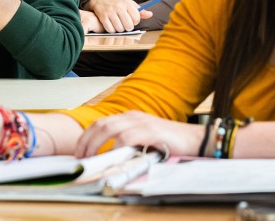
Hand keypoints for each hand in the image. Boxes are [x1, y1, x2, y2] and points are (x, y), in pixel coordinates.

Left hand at [74, 111, 202, 157]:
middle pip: (100, 124)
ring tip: (91, 157)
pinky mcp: (150, 131)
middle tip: (80, 157)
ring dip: (96, 144)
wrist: (194, 139)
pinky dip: (116, 146)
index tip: (79, 151)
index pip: (100, 123)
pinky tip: (112, 155)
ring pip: (109, 128)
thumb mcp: (144, 140)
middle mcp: (133, 116)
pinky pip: (127, 136)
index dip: (86, 136)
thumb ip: (127, 144)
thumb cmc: (170, 142)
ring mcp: (141, 122)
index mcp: (130, 117)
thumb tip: (109, 157)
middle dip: (86, 141)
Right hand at [84, 0, 151, 32]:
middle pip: (128, 25)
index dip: (135, 22)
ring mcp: (110, 12)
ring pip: (120, 28)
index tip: (132, 20)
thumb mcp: (128, 3)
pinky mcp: (103, 17)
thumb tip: (150, 14)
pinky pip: (110, 29)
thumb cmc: (117, 3)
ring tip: (119, 25)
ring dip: (120, 29)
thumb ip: (139, 10)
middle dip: (128, 28)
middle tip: (126, 25)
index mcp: (127, 3)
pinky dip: (112, 30)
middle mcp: (119, 7)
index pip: (136, 17)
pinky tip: (112, 26)